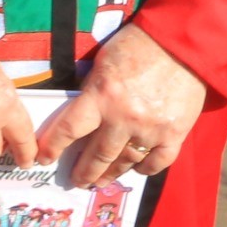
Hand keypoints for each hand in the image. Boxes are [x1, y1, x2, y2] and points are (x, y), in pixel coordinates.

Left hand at [35, 23, 207, 185]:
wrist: (181, 45)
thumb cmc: (137, 46)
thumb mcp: (102, 63)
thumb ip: (92, 91)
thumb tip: (79, 114)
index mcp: (101, 96)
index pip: (69, 129)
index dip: (53, 147)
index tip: (44, 159)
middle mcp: (123, 118)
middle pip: (97, 154)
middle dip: (84, 171)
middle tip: (77, 181)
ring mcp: (150, 129)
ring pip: (125, 161)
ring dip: (111, 174)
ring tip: (101, 181)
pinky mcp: (175, 134)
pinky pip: (157, 162)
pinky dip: (145, 169)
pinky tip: (136, 170)